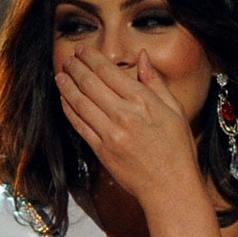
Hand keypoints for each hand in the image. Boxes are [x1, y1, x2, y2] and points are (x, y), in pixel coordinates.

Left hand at [55, 45, 199, 203]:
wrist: (169, 187)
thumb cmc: (177, 149)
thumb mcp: (175, 110)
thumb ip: (155, 82)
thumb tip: (143, 57)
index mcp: (143, 101)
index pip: (109, 72)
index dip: (91, 58)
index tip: (83, 49)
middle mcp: (124, 114)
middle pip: (90, 83)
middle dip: (76, 67)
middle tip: (68, 58)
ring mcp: (110, 133)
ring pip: (80, 102)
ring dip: (67, 86)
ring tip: (60, 74)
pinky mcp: (101, 150)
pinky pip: (79, 125)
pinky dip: (69, 110)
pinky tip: (64, 100)